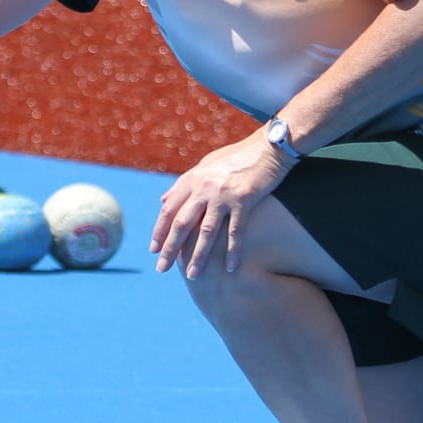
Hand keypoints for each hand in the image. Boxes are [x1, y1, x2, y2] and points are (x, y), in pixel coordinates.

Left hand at [151, 132, 294, 277]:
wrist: (268, 147)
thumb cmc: (238, 156)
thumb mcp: (206, 165)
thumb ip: (184, 183)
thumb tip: (163, 201)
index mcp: (193, 178)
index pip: (169, 209)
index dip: (160, 231)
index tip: (154, 249)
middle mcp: (204, 187)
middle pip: (182, 223)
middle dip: (170, 248)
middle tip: (162, 269)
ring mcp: (223, 194)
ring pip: (206, 231)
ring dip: (198, 256)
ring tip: (193, 275)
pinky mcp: (244, 200)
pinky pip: (236, 231)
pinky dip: (232, 251)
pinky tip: (230, 268)